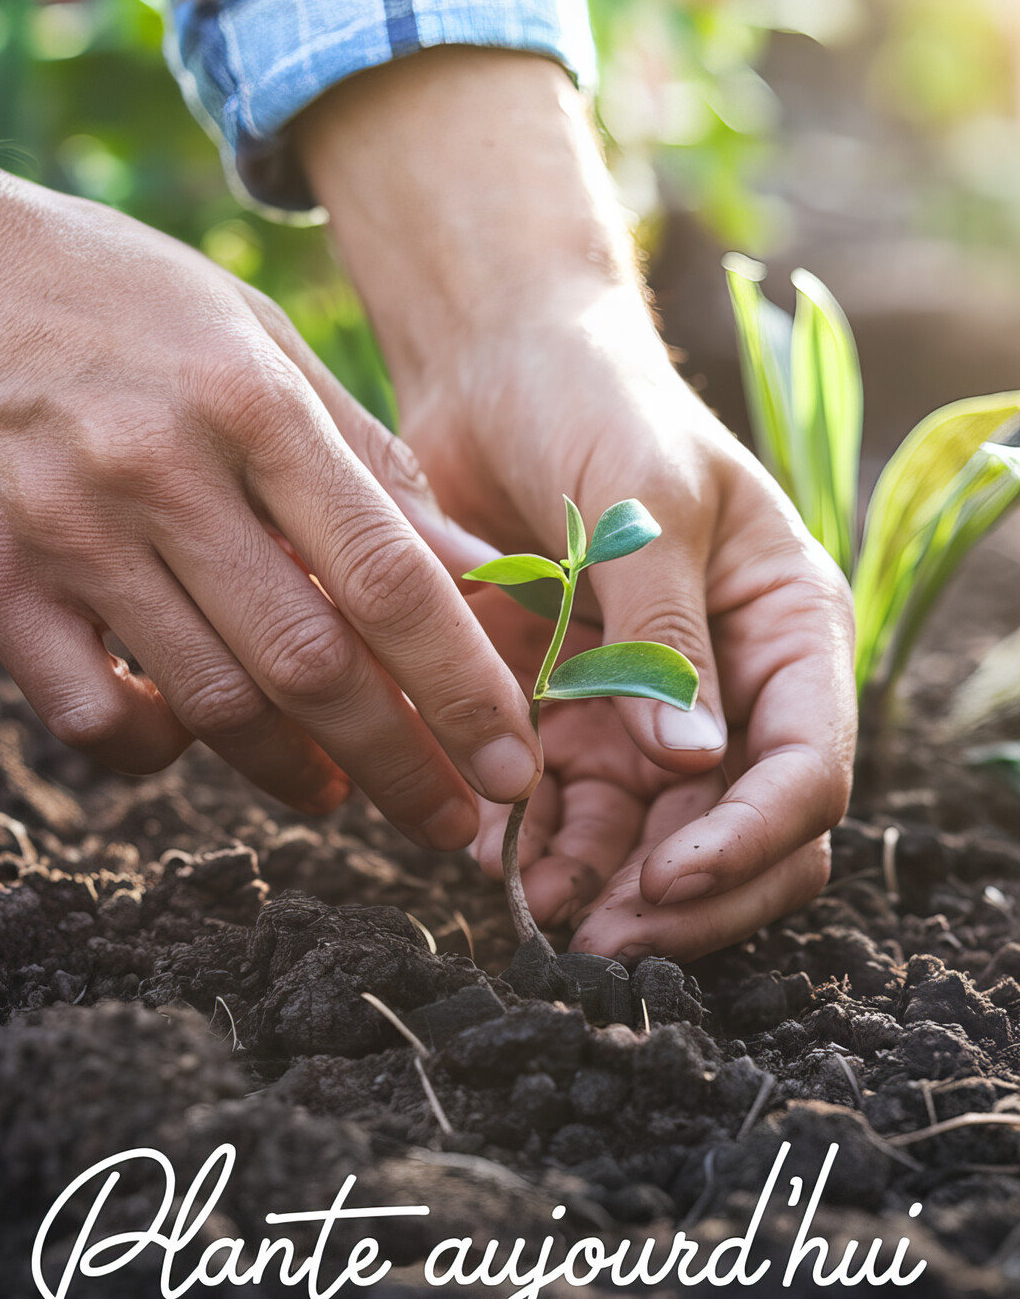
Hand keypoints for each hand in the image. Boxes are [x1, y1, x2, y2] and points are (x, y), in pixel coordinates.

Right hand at [0, 127, 542, 846]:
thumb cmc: (112, 292)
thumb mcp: (254, 335)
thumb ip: (362, 456)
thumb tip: (471, 570)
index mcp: (248, 400)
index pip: (386, 575)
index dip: (460, 685)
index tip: (510, 761)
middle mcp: (161, 471)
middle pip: (311, 662)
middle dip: (400, 764)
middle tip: (453, 822)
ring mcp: (66, 531)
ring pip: (209, 703)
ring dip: (291, 769)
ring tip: (336, 789)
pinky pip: (90, 716)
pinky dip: (156, 750)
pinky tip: (191, 739)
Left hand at [295, 49, 856, 958]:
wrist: (490, 365)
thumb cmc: (591, 401)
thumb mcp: (641, 498)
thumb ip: (664, 632)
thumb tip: (696, 764)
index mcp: (787, 628)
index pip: (807, 767)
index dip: (749, 838)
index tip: (669, 878)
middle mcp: (730, 687)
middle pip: (741, 832)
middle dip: (680, 895)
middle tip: (600, 934)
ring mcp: (646, 712)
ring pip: (649, 843)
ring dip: (600, 886)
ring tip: (534, 904)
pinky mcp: (568, 719)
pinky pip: (567, 813)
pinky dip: (537, 844)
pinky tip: (492, 852)